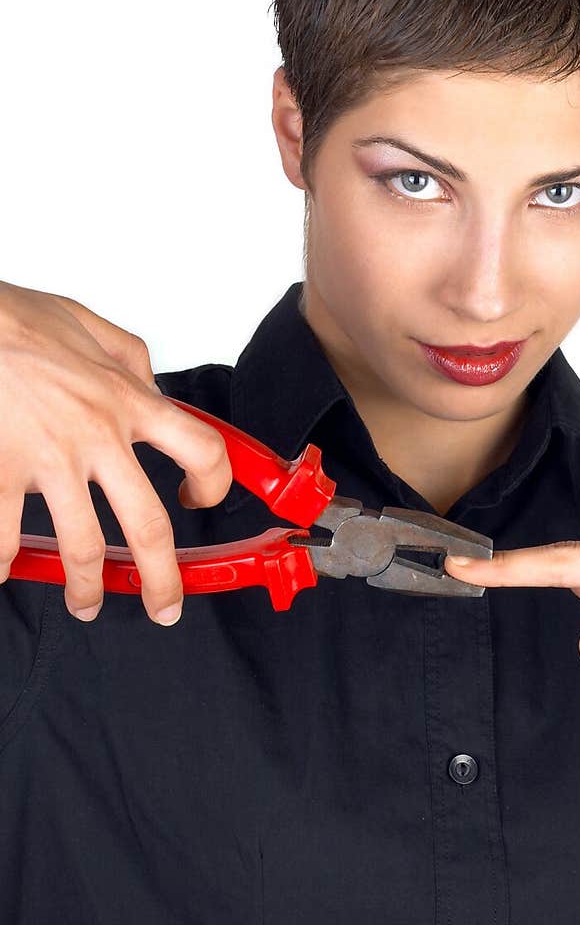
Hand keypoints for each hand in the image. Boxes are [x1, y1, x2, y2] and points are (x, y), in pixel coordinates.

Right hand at [0, 281, 231, 624]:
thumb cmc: (14, 319)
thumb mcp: (88, 326)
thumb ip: (128, 359)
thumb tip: (151, 385)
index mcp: (126, 401)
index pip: (201, 449)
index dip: (213, 483)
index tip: (200, 499)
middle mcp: (97, 437)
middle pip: (149, 525)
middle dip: (162, 578)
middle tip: (166, 605)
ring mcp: (48, 462)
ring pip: (82, 547)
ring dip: (86, 587)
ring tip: (86, 603)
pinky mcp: (0, 473)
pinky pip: (6, 538)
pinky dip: (5, 565)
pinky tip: (7, 573)